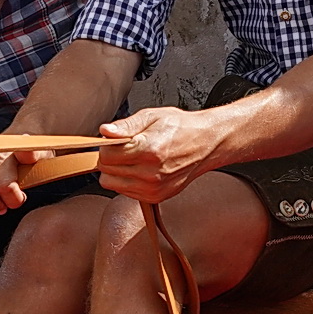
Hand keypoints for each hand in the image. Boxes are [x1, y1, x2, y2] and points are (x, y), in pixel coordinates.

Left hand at [95, 106, 221, 203]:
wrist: (206, 144)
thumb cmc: (181, 127)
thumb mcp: (153, 116)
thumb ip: (126, 125)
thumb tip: (105, 131)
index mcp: (149, 149)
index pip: (107, 155)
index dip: (106, 145)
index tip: (113, 140)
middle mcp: (151, 172)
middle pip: (106, 171)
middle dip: (109, 158)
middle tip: (122, 148)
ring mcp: (153, 188)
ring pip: (112, 184)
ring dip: (115, 171)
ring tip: (131, 158)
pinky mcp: (155, 197)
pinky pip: (125, 192)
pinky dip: (126, 181)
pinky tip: (139, 169)